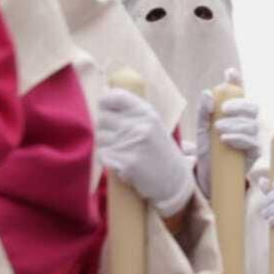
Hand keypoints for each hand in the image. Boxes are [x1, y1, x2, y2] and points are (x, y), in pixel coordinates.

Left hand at [96, 87, 194, 216]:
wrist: (173, 180)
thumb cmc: (159, 151)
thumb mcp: (152, 124)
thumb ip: (132, 111)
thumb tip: (103, 93)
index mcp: (147, 113)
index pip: (116, 96)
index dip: (105, 102)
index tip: (105, 109)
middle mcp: (140, 125)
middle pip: (103, 118)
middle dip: (105, 129)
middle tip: (117, 139)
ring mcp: (133, 144)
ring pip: (100, 137)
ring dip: (106, 146)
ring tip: (122, 152)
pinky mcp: (126, 162)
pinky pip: (102, 155)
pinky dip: (107, 160)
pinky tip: (121, 163)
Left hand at [194, 68, 259, 195]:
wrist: (208, 175)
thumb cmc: (207, 150)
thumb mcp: (201, 129)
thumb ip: (203, 112)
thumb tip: (206, 93)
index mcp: (234, 114)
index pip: (239, 94)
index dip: (237, 81)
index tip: (230, 73)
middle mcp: (246, 123)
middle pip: (252, 107)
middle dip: (239, 106)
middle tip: (223, 110)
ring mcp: (253, 137)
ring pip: (251, 125)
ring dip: (235, 124)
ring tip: (218, 129)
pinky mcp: (254, 153)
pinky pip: (252, 142)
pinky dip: (238, 138)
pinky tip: (225, 139)